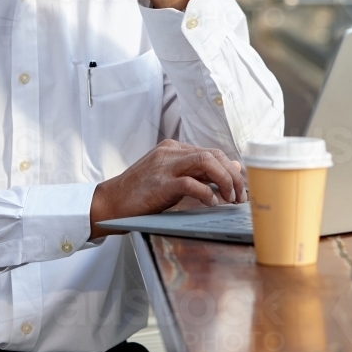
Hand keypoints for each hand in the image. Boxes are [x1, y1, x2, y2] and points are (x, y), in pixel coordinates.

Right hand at [89, 140, 246, 237]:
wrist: (111, 203)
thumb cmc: (140, 194)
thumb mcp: (170, 177)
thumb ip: (197, 172)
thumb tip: (231, 166)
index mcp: (172, 148)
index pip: (211, 152)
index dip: (230, 170)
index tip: (239, 188)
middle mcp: (170, 152)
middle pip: (212, 154)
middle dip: (233, 175)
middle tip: (240, 196)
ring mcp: (165, 166)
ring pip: (206, 162)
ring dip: (225, 181)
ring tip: (231, 199)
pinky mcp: (161, 183)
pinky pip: (192, 183)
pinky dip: (207, 193)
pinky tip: (212, 203)